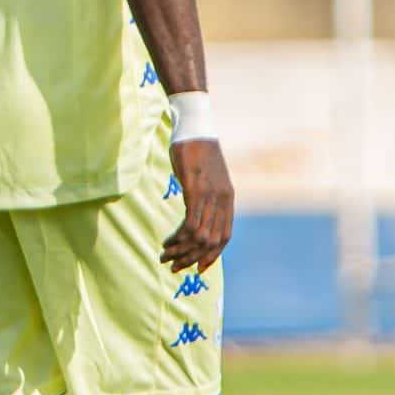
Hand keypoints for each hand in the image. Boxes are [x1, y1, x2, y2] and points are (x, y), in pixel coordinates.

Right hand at [162, 137, 232, 272]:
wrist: (195, 127)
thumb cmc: (196, 151)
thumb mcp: (206, 177)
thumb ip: (206, 196)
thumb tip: (196, 214)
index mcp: (228, 198)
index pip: (224, 236)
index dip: (212, 256)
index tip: (197, 267)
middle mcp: (222, 200)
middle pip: (211, 241)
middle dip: (192, 258)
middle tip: (175, 266)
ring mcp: (210, 195)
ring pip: (200, 236)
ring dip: (182, 250)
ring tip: (166, 255)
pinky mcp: (195, 189)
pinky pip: (190, 223)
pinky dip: (179, 237)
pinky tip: (168, 240)